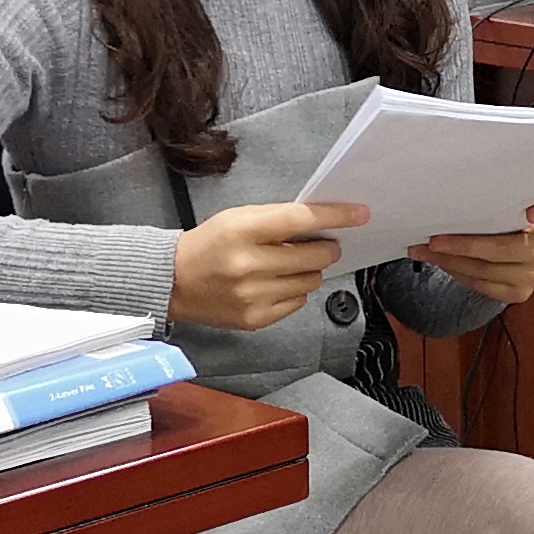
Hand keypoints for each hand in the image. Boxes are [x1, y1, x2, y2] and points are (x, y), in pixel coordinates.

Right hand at [170, 201, 367, 332]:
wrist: (173, 281)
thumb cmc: (211, 243)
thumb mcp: (238, 218)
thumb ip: (277, 219)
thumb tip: (324, 224)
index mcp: (242, 231)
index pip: (300, 221)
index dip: (335, 217)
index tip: (361, 214)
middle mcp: (248, 265)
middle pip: (313, 257)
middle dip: (327, 249)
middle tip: (326, 245)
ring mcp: (252, 296)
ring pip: (310, 282)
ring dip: (309, 271)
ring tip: (290, 265)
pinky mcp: (254, 319)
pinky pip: (297, 303)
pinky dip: (295, 292)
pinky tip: (277, 283)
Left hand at [412, 197, 533, 306]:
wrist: (521, 247)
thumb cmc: (509, 218)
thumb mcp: (511, 203)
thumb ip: (501, 197)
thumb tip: (458, 188)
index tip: (531, 212)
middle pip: (502, 249)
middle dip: (462, 245)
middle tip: (434, 240)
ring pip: (485, 270)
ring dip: (449, 261)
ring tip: (425, 251)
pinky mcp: (520, 292)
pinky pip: (482, 285)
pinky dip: (457, 273)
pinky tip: (441, 262)